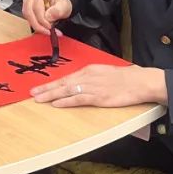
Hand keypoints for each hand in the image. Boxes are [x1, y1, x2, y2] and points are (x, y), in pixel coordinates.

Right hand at [21, 0, 72, 34]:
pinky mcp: (26, 8)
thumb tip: (47, 17)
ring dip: (37, 26)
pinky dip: (35, 25)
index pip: (37, 6)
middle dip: (38, 24)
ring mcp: (28, 0)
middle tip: (47, 32)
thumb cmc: (61, 3)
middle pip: (29, 11)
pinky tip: (43, 28)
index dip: (42, 19)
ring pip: (27, 16)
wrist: (60, 4)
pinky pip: (28, 18)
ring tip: (47, 30)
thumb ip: (57, 10)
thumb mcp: (65, 6)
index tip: (49, 27)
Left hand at [31, 65, 166, 107]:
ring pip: (67, 91)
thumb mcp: (105, 73)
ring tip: (38, 99)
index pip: (66, 77)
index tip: (40, 87)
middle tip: (32, 93)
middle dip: (46, 88)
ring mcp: (93, 87)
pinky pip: (79, 99)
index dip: (52, 83)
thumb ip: (91, 78)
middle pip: (63, 83)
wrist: (140, 81)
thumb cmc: (125, 78)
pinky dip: (66, 101)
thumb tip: (79, 83)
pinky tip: (56, 104)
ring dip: (51, 95)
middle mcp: (88, 77)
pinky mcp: (99, 97)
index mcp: (89, 70)